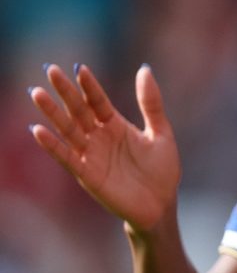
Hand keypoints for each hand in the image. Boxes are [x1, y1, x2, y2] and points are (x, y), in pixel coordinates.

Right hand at [28, 63, 180, 233]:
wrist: (161, 205)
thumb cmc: (162, 170)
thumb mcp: (161, 133)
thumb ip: (151, 104)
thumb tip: (144, 68)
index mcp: (115, 125)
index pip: (98, 101)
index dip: (89, 86)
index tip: (80, 67)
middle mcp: (99, 137)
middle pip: (79, 111)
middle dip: (65, 92)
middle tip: (50, 70)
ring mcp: (91, 155)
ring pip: (68, 130)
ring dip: (52, 113)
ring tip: (37, 94)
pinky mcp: (87, 175)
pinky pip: (67, 157)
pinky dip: (53, 145)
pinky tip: (38, 130)